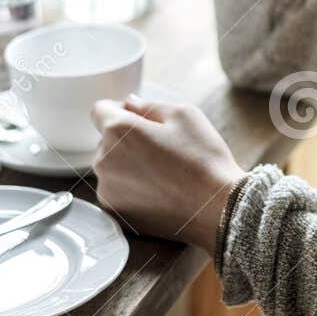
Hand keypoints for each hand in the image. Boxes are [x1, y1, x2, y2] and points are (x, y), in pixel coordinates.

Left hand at [88, 97, 245, 252]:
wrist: (217, 208)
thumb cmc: (203, 159)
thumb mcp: (183, 115)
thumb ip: (148, 105)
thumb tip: (129, 104)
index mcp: (117, 131)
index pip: (99, 110)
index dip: (119, 109)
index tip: (138, 118)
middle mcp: (103, 160)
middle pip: (106, 140)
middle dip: (126, 139)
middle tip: (162, 148)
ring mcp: (107, 189)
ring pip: (111, 166)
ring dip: (128, 164)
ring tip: (163, 173)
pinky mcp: (115, 212)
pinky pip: (117, 190)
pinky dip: (131, 188)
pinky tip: (159, 191)